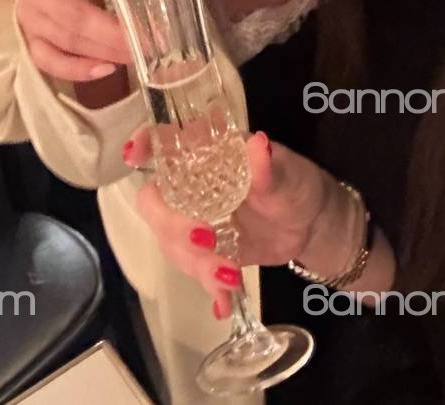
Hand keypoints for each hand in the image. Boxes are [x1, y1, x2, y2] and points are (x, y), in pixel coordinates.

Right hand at [15, 0, 132, 83]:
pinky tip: (107, 69)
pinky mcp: (29, 43)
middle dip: (114, 32)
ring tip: (137, 56)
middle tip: (146, 41)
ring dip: (106, 51)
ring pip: (69, 41)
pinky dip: (79, 70)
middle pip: (76, 15)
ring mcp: (29, 19)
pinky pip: (52, 62)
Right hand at [129, 130, 355, 316]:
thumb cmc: (297, 185)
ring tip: (231, 278)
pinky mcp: (206, 250)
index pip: (165, 140)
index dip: (144, 144)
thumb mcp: (289, 174)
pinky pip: (192, 269)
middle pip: (156, 201)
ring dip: (195, 263)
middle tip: (207, 240)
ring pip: (170, 241)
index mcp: (209, 153)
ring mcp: (195, 218)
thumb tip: (258, 144)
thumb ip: (268, 166)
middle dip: (173, 225)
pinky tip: (223, 304)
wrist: (311, 227)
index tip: (134, 155)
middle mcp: (193, 184)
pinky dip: (207, 287)